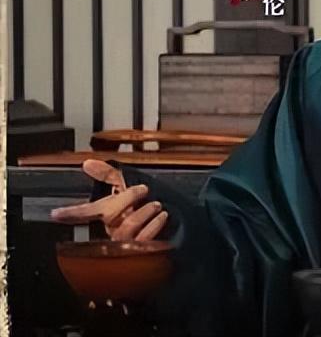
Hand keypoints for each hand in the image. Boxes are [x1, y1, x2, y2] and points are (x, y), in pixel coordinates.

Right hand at [50, 159, 169, 240]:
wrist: (173, 222)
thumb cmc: (146, 204)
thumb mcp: (129, 186)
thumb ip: (109, 174)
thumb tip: (88, 163)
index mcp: (107, 215)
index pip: (85, 213)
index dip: (71, 213)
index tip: (56, 214)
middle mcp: (113, 230)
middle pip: (110, 215)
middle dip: (128, 197)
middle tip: (144, 189)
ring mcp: (126, 242)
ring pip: (127, 227)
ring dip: (144, 211)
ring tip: (156, 204)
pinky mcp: (142, 250)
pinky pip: (144, 238)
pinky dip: (154, 224)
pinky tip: (162, 216)